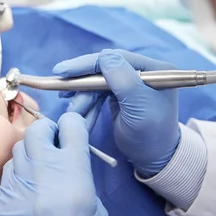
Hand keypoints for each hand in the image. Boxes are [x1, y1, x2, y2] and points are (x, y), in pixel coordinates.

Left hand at [0, 113, 107, 215]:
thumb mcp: (93, 206)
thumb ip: (79, 174)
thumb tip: (68, 158)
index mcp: (73, 172)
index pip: (70, 126)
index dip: (73, 124)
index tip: (73, 128)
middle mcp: (43, 171)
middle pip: (38, 129)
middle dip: (48, 131)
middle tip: (54, 142)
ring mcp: (19, 183)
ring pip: (19, 147)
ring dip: (31, 150)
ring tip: (39, 165)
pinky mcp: (3, 197)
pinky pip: (9, 170)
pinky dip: (18, 170)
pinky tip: (26, 184)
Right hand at [53, 49, 179, 177]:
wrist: (154, 159)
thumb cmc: (151, 135)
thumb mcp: (139, 106)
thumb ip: (123, 78)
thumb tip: (104, 55)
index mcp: (154, 69)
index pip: (115, 58)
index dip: (87, 63)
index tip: (62, 71)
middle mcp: (143, 71)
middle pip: (104, 69)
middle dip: (82, 84)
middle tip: (61, 92)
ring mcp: (130, 82)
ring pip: (97, 83)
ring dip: (83, 98)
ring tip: (73, 113)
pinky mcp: (120, 94)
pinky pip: (97, 93)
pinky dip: (87, 103)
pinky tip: (77, 112)